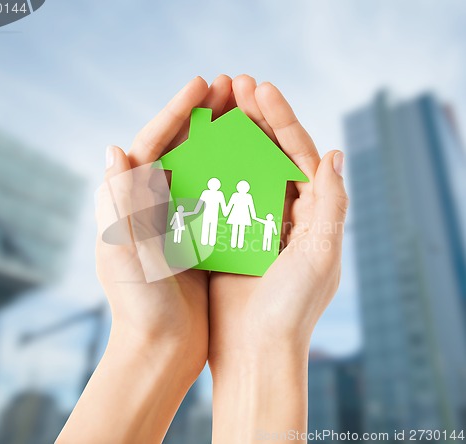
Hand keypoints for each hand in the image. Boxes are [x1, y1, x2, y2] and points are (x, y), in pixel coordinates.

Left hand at [59, 75, 234, 443]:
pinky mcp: (198, 235)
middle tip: (232, 87)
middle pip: (179, 147)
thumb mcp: (125, 254)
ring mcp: (177, 218)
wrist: (161, 348)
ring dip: (222, 138)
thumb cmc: (139, 306)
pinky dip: (234, 173)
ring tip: (247, 112)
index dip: (177, 111)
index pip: (152, 144)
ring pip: (201, 166)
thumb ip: (119, 205)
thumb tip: (114, 149)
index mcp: (127, 203)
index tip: (204, 84)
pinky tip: (257, 159)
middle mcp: (151, 204)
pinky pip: (218, 194)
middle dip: (203, 115)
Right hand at [208, 75, 348, 441]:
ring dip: (228, 137)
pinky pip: (217, 195)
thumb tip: (334, 154)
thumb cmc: (291, 309)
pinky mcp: (226, 237)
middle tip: (232, 85)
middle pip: (269, 155)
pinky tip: (192, 149)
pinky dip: (207, 171)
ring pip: (241, 169)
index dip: (281, 119)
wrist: (254, 352)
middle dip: (253, 118)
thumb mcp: (321, 254)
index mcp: (311, 214)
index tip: (260, 89)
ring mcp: (252, 223)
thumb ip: (331, 204)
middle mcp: (284, 215)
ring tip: (212, 107)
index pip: (298, 154)